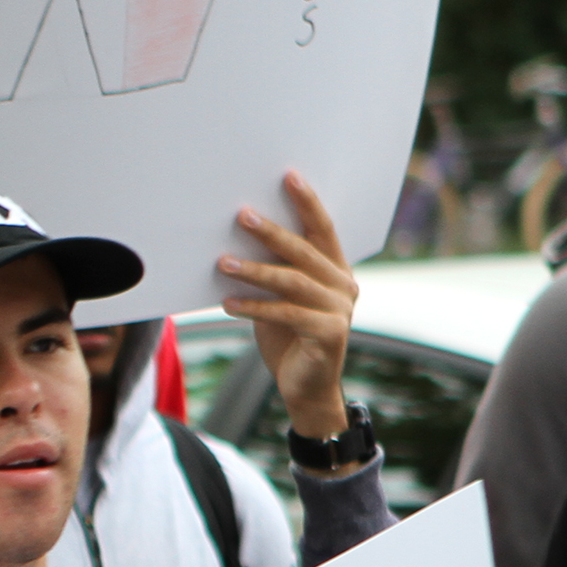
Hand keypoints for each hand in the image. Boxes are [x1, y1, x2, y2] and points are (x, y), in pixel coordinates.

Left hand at [219, 170, 356, 443]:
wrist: (305, 389)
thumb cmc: (288, 340)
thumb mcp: (279, 301)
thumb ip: (272, 273)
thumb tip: (236, 243)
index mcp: (336, 271)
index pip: (322, 230)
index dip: (308, 202)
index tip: (288, 176)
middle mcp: (344, 285)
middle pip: (304, 251)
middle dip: (272, 231)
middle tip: (242, 215)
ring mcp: (340, 309)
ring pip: (293, 281)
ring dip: (255, 270)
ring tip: (223, 262)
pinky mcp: (329, 334)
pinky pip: (287, 314)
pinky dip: (255, 306)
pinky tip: (228, 302)